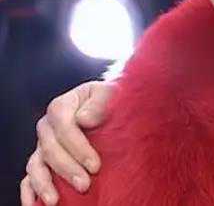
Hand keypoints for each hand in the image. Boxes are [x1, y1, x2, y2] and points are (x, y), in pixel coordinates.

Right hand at [20, 81, 114, 204]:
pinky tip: (35, 205)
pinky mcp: (41, 161)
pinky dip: (29, 192)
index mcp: (61, 107)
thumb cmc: (108, 101)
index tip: (95, 165)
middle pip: (50, 150)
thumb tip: (84, 119)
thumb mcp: (109, 94)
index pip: (65, 128)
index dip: (78, 148)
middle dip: (67, 169)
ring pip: (35, 166)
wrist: (107, 107)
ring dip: (44, 184)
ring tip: (55, 200)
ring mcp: (42, 145)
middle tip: (85, 184)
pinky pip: (29, 178)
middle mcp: (47, 127)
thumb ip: (99, 104)